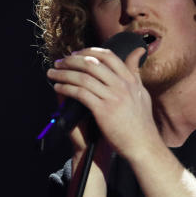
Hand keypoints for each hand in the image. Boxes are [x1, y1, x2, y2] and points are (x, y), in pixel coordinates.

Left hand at [47, 46, 160, 161]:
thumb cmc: (141, 122)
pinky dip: (66, 88)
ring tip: (52, 73)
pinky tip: (58, 88)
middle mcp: (122, 85)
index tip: (76, 53)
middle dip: (72, 60)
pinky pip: (80, 93)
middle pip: (92, 63)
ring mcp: (112, 97)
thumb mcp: (142, 92)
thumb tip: (137, 51)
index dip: (89, 51)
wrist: (143, 145)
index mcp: (130, 80)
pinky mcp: (103, 110)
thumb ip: (135, 72)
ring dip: (64, 73)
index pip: (108, 56)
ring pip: (83, 77)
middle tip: (60, 61)